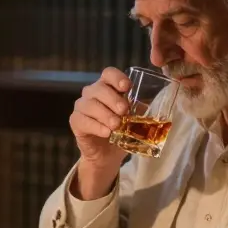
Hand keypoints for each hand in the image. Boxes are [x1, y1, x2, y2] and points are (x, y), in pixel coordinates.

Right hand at [69, 68, 130, 196]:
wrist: (108, 154)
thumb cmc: (122, 131)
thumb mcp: (134, 119)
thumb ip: (139, 110)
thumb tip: (152, 106)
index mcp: (108, 87)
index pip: (109, 74)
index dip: (117, 78)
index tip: (126, 88)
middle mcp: (92, 93)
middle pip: (99, 88)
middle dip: (113, 99)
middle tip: (124, 111)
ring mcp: (81, 106)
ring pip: (90, 104)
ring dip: (105, 114)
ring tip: (116, 125)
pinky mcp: (75, 121)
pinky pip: (82, 120)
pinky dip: (96, 126)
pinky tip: (106, 133)